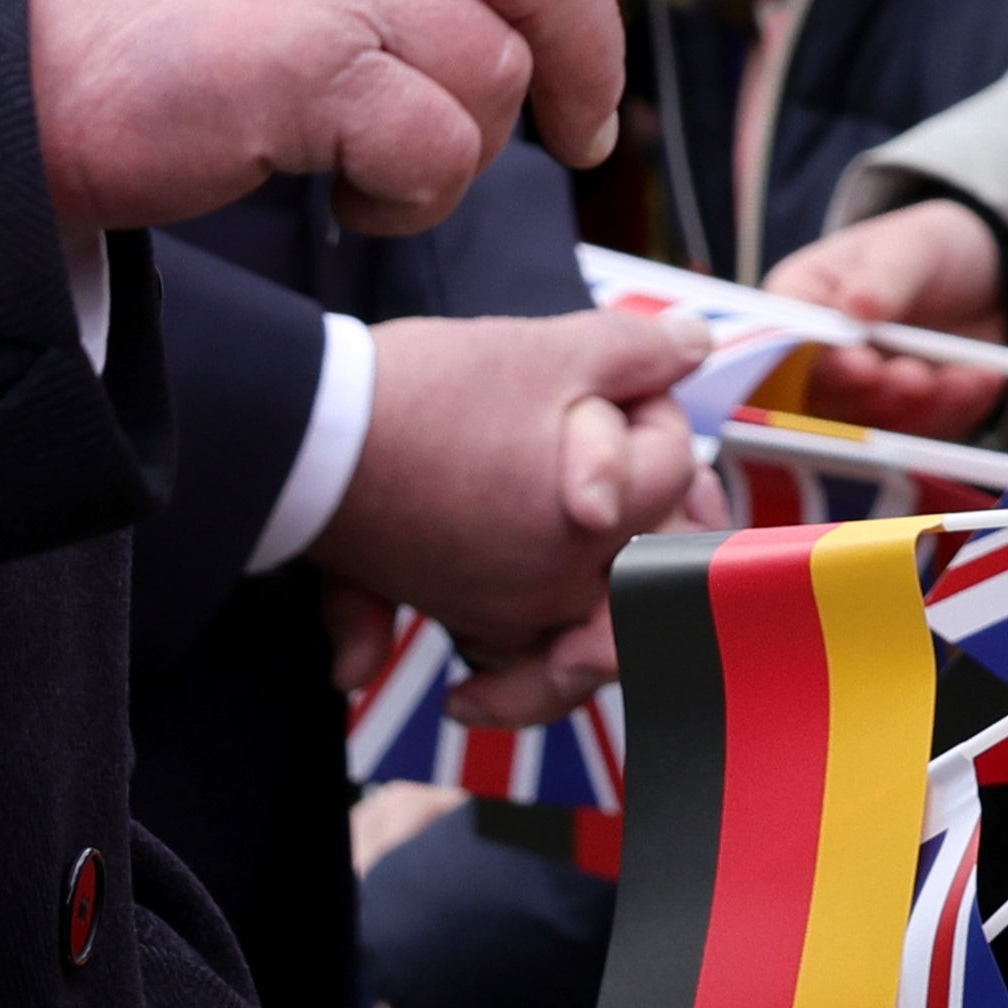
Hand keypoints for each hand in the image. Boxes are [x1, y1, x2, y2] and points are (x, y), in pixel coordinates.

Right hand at [28, 0, 775, 240]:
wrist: (12, 75)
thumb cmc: (154, 12)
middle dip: (588, 62)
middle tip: (585, 133)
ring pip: (499, 69)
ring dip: (464, 146)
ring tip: (378, 157)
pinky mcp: (314, 56)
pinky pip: (440, 143)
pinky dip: (414, 189)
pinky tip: (350, 184)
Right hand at [321, 307, 709, 654]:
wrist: (310, 435)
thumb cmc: (426, 391)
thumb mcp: (545, 347)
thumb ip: (636, 348)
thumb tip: (697, 344)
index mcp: (598, 523)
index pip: (672, 470)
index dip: (652, 412)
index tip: (611, 383)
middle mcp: (561, 585)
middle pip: (651, 563)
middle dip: (658, 516)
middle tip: (646, 475)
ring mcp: (506, 609)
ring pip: (590, 627)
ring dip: (609, 605)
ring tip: (610, 558)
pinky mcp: (453, 611)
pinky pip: (514, 653)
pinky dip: (522, 663)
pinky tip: (520, 642)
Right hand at [760, 199, 1007, 444]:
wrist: (986, 275)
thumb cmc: (926, 247)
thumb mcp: (909, 246)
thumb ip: (883, 277)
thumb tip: (856, 307)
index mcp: (801, 303)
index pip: (785, 343)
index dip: (817, 362)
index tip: (862, 363)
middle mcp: (820, 357)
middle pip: (823, 396)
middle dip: (873, 393)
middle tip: (916, 377)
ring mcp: (862, 392)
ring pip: (871, 423)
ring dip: (915, 408)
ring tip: (959, 377)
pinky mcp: (904, 416)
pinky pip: (919, 430)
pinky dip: (953, 410)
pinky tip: (983, 380)